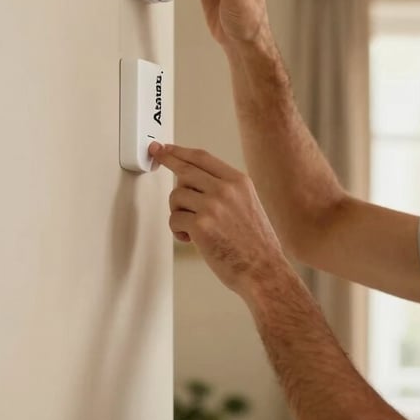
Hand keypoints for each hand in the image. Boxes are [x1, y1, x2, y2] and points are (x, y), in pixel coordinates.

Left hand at [149, 142, 286, 295]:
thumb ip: (225, 189)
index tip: (165, 148)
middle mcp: (226, 189)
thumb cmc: (256, 244)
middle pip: (184, 170)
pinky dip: (178, 231)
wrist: (263, 270)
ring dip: (178, 211)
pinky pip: (174, 219)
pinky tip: (191, 239)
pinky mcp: (201, 225)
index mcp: (239, 181)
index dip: (179, 151)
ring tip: (191, 227)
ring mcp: (213, 206)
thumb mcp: (248, 204)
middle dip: (166, 164)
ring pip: (176, 196)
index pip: (202, 158)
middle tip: (156, 158)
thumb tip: (191, 179)